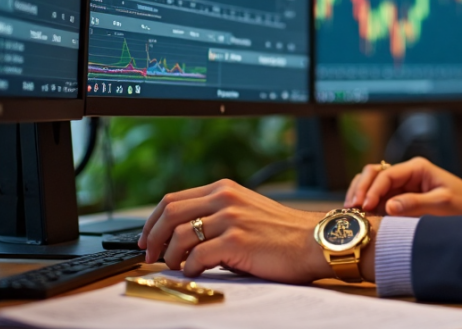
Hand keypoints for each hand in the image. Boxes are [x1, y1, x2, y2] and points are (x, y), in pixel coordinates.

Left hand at [138, 179, 340, 282]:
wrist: (314, 241)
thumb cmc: (283, 234)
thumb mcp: (246, 211)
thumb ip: (217, 214)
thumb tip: (183, 235)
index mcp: (225, 189)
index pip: (173, 199)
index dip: (152, 221)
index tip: (147, 239)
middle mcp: (225, 198)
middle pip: (169, 214)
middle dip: (153, 238)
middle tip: (151, 256)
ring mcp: (230, 218)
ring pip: (179, 236)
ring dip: (172, 257)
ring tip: (178, 267)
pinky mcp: (236, 240)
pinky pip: (197, 256)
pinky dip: (190, 268)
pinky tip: (197, 271)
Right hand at [345, 157, 461, 216]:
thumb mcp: (442, 204)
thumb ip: (415, 204)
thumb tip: (388, 207)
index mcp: (417, 168)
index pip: (386, 174)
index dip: (372, 189)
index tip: (365, 205)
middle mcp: (406, 174)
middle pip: (373, 173)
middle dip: (360, 188)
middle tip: (352, 207)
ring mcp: (401, 186)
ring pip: (371, 184)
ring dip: (359, 194)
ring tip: (351, 211)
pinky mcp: (399, 199)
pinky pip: (377, 198)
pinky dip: (366, 204)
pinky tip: (359, 216)